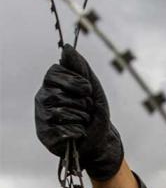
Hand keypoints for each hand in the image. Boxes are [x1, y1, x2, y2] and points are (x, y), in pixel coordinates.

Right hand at [35, 44, 123, 180]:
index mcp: (52, 84)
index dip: (76, 82)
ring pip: (63, 113)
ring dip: (81, 118)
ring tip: (82, 122)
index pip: (56, 73)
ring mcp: (42, 117)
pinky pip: (64, 130)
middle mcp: (43, 98)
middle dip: (83, 104)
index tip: (86, 90)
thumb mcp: (93, 88)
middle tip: (85, 110)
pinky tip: (78, 133)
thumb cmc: (95, 112)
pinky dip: (78, 132)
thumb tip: (68, 48)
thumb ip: (80, 68)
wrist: (101, 139)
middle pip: (61, 95)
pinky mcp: (45, 135)